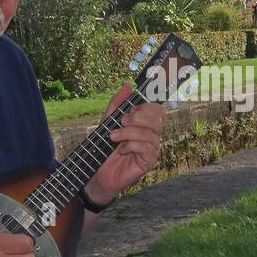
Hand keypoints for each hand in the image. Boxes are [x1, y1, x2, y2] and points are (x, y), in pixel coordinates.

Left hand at [86, 81, 164, 202]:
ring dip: (128, 132)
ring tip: (113, 137)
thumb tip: (127, 84)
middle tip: (121, 122)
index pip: (157, 109)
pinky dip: (131, 145)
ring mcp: (152, 148)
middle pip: (157, 118)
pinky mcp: (149, 160)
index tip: (130, 110)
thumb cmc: (105, 148)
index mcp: (145, 124)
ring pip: (149, 132)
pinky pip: (146, 147)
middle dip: (137, 117)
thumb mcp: (108, 121)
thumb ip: (117, 103)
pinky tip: (122, 150)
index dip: (146, 107)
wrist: (99, 172)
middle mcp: (152, 134)